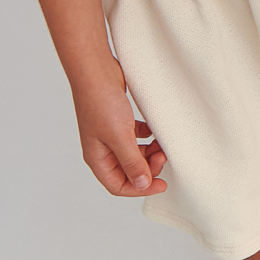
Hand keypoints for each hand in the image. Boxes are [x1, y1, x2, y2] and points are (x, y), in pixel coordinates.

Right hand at [71, 64, 167, 196]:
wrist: (96, 70)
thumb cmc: (101, 103)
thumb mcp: (120, 137)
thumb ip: (132, 163)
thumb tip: (143, 185)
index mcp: (97, 158)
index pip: (118, 185)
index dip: (140, 189)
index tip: (162, 184)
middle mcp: (102, 149)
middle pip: (128, 171)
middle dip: (148, 168)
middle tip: (163, 156)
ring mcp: (110, 134)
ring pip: (134, 154)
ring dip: (149, 153)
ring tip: (162, 144)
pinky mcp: (118, 120)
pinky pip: (136, 136)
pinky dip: (147, 137)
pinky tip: (154, 131)